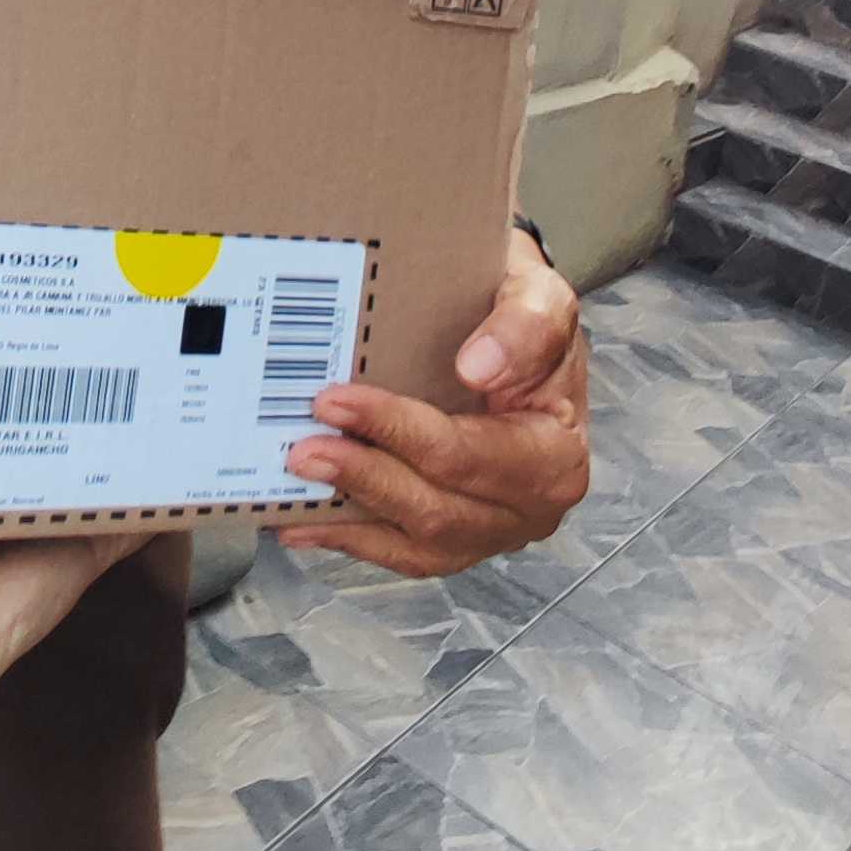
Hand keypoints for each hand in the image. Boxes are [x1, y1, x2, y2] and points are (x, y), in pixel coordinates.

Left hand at [280, 227, 588, 578]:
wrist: (517, 333)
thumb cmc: (523, 318)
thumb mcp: (540, 297)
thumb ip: (525, 326)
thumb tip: (479, 367)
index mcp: (555, 454)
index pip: (467, 453)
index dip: (398, 431)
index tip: (338, 400)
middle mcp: (529, 507)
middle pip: (437, 510)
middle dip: (364, 476)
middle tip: (302, 447)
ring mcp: (492, 531)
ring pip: (416, 543)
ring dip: (349, 516)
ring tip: (295, 484)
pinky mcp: (457, 540)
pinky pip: (400, 553)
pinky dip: (349, 539)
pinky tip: (302, 520)